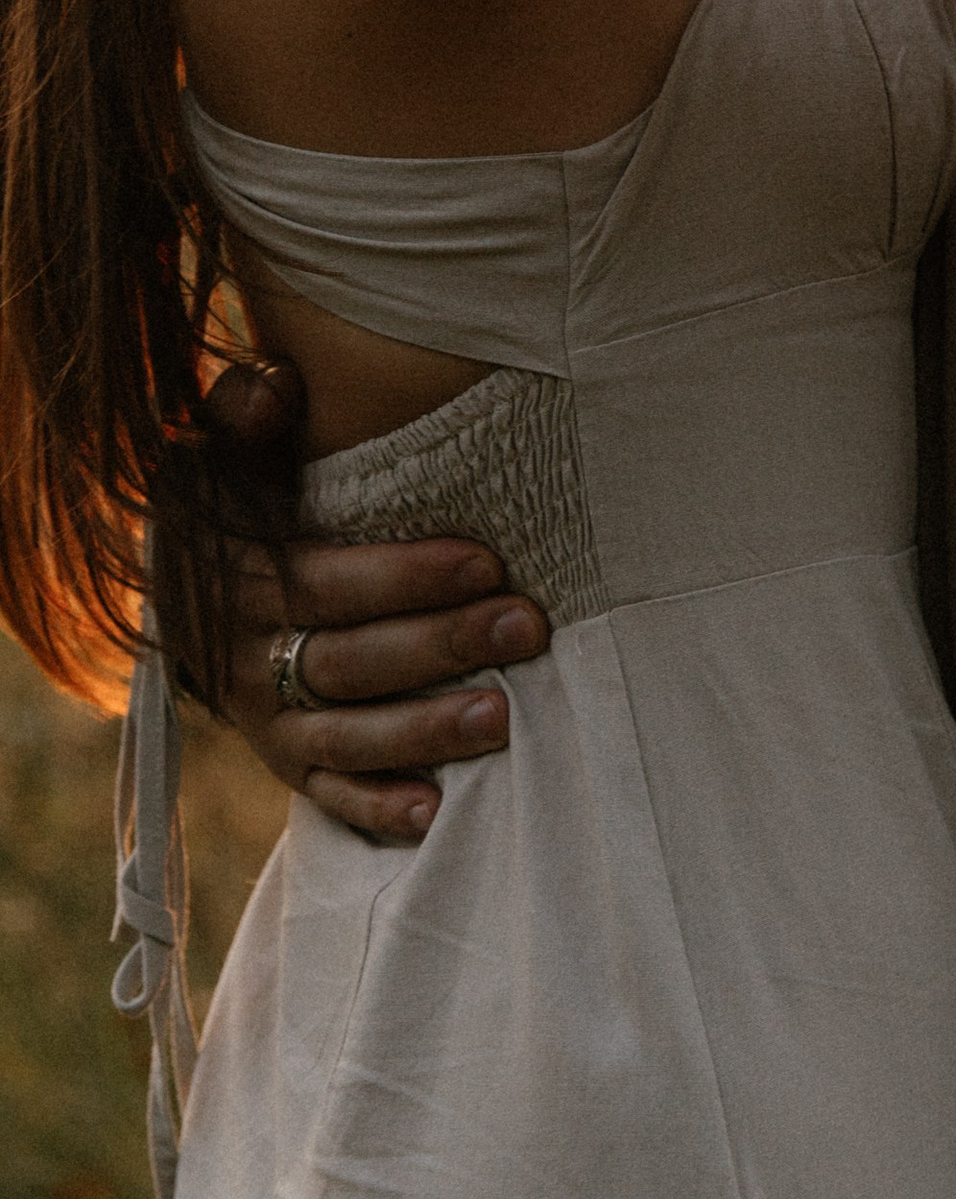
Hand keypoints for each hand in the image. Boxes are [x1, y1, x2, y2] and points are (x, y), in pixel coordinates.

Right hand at [200, 365, 548, 839]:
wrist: (184, 591)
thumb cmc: (234, 503)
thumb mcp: (224, 452)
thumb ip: (243, 412)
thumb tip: (276, 387)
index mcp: (240, 578)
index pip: (326, 581)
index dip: (405, 576)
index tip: (485, 561)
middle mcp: (245, 657)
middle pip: (351, 660)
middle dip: (442, 645)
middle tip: (527, 627)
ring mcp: (264, 719)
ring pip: (346, 736)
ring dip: (425, 732)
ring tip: (504, 718)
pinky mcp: (284, 764)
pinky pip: (327, 796)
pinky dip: (377, 808)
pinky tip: (437, 812)